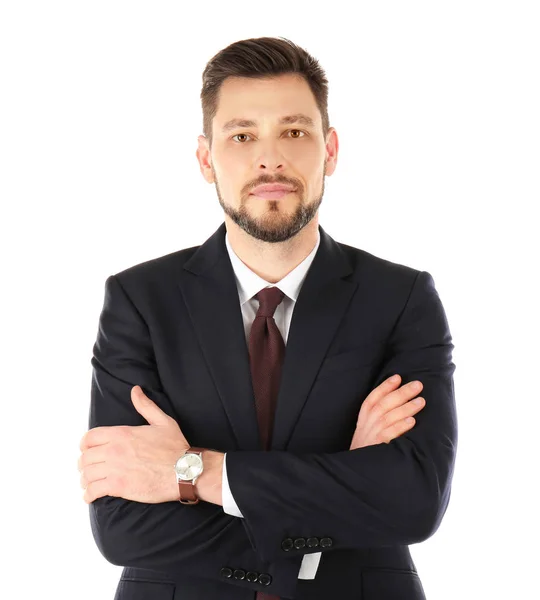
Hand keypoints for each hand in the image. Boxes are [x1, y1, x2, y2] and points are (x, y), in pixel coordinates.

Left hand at [78, 385, 189, 503]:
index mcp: (122, 433)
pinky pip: (93, 491)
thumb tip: (135, 390)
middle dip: (84, 463)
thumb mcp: (162, 421)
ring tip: (89, 483)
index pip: (89, 438)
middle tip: (89, 468)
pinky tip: (90, 496)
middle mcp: (114, 450)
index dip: (85, 445)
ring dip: (85, 480)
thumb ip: (145, 406)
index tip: (88, 450)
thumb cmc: (175, 447)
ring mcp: (115, 469)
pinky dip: (88, 495)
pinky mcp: (118, 487)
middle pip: (85, 457)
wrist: (184, 471)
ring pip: (87, 475)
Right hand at [349, 375, 424, 449]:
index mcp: (362, 421)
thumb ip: (376, 422)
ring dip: (406, 408)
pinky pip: (389, 435)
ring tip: (421, 401)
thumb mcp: (365, 435)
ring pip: (388, 417)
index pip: (372, 399)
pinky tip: (412, 422)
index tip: (398, 377)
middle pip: (383, 404)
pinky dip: (400, 427)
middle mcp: (366, 426)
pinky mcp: (377, 448)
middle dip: (401, 392)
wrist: (355, 476)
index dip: (384, 387)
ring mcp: (371, 437)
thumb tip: (398, 406)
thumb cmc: (365, 454)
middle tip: (418, 385)